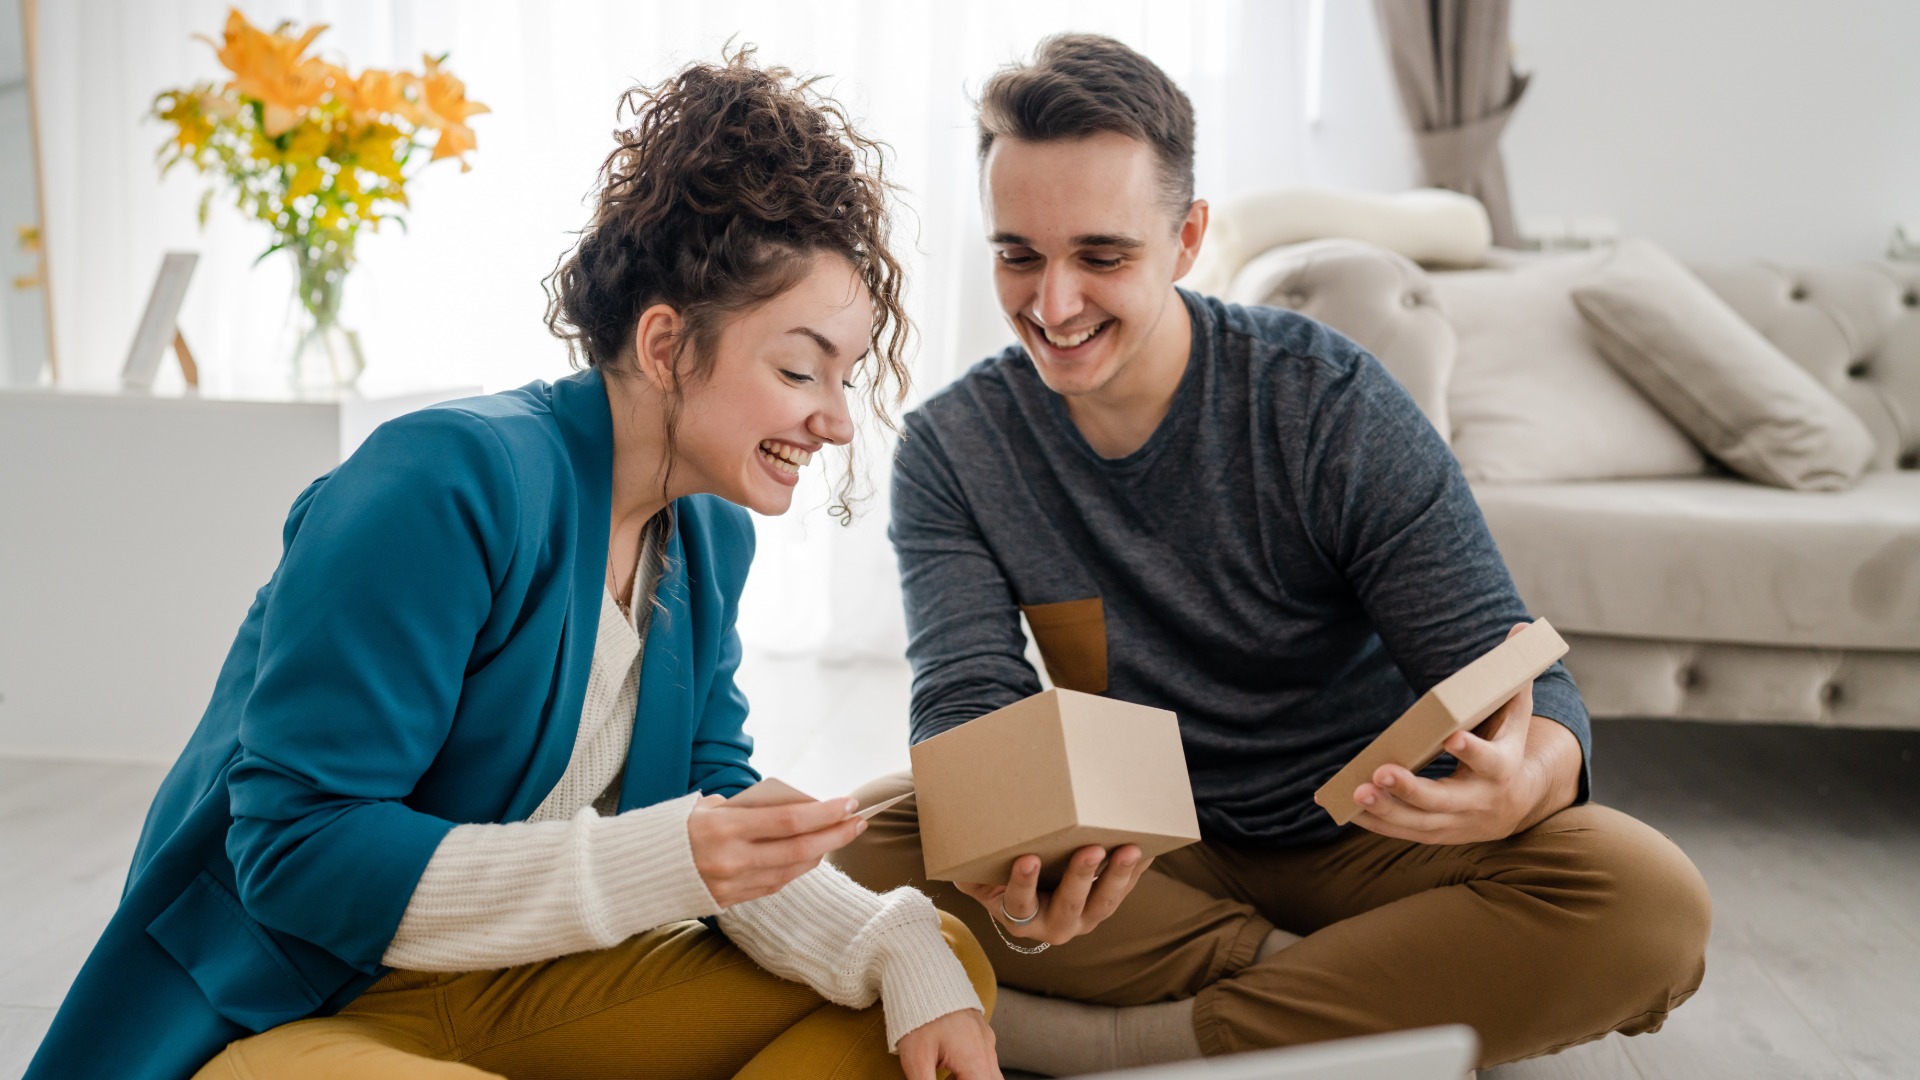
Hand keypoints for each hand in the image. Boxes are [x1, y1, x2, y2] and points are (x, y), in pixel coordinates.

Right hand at [686, 794, 866, 907]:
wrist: (632, 871)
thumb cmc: (671, 828)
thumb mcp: (705, 807)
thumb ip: (746, 809)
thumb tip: (789, 809)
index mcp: (724, 828)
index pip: (789, 820)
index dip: (825, 813)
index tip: (849, 802)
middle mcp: (731, 860)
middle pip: (799, 848)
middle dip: (836, 835)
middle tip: (859, 822)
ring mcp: (731, 885)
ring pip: (791, 870)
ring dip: (820, 853)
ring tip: (836, 836)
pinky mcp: (728, 903)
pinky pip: (773, 885)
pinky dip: (795, 869)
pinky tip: (808, 855)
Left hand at [897, 1008, 1000, 1079]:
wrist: (922, 975)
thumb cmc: (918, 1016)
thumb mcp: (916, 1060)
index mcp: (975, 1060)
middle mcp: (987, 1049)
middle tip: (947, 1078)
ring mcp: (986, 1038)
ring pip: (990, 1073)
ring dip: (971, 1078)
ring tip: (945, 1076)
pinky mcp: (980, 1031)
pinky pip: (984, 1058)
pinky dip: (971, 1070)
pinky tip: (947, 1069)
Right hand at [953, 844, 1152, 946]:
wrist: (1025, 900)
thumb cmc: (996, 880)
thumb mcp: (977, 882)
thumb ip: (966, 872)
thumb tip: (951, 850)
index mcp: (1019, 919)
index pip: (1020, 904)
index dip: (1023, 884)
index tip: (1028, 859)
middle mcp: (1054, 925)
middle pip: (1069, 906)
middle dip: (1082, 878)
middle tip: (1091, 850)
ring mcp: (1083, 918)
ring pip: (1103, 903)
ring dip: (1118, 877)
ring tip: (1128, 849)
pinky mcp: (1103, 905)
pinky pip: (1123, 889)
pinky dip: (1135, 870)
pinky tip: (1147, 846)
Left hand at [1351, 623, 1580, 845]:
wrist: (1518, 801)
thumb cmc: (1508, 745)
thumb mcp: (1515, 712)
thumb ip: (1513, 675)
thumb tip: (1520, 628)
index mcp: (1502, 767)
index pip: (1489, 760)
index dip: (1471, 750)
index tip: (1451, 736)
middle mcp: (1480, 800)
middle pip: (1443, 799)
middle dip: (1411, 788)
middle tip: (1381, 772)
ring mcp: (1458, 821)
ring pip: (1420, 822)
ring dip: (1386, 809)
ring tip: (1357, 792)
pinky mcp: (1437, 833)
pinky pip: (1404, 832)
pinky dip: (1378, 823)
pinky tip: (1350, 810)